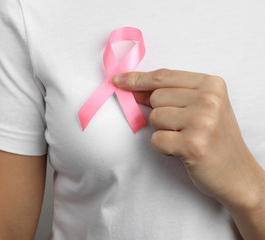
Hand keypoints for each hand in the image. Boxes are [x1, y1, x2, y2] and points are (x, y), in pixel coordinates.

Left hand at [112, 68, 264, 208]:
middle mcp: (209, 99)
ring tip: (185, 139)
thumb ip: (171, 94)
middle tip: (182, 127)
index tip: (118, 80)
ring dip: (164, 131)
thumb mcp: (201, 108)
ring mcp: (202, 121)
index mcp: (211, 84)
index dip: (137, 79)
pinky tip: (183, 152)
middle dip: (160, 114)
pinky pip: (156, 139)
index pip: (163, 76)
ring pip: (154, 117)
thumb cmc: (215, 140)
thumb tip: (134, 88)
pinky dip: (164, 148)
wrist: (238, 175)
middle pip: (156, 97)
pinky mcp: (193, 144)